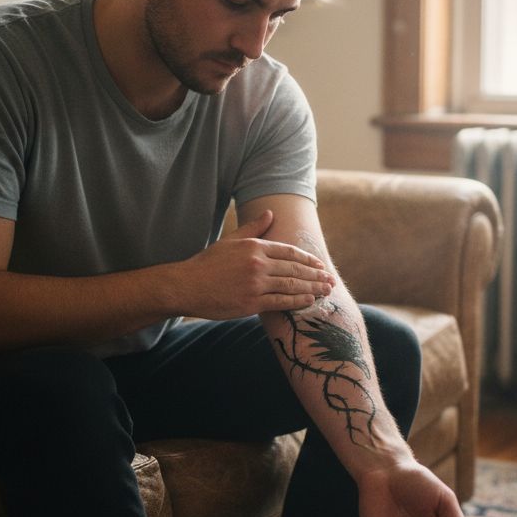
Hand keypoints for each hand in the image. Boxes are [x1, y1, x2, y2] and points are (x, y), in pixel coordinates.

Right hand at [177, 210, 333, 318]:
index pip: (289, 251)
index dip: (308, 259)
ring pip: (292, 285)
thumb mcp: (231, 241)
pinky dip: (298, 301)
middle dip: (316, 275)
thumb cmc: (207, 264)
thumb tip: (271, 213)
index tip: (320, 265)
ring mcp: (255, 284)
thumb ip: (254, 228)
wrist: (186, 286)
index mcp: (254, 246)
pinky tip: (310, 301)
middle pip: (295, 268)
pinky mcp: (252, 303)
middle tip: (330, 280)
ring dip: (312, 288)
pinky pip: (281, 302)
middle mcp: (258, 263)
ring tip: (326, 291)